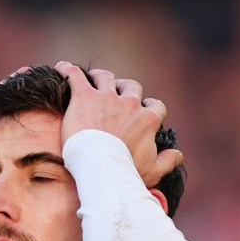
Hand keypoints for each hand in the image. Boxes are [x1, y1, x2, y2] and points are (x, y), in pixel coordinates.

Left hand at [55, 61, 182, 187]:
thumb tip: (178, 154)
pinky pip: (76, 76)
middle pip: (131, 87)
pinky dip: (68, 70)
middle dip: (125, 89)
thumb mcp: (152, 172)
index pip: (155, 107)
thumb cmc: (126, 172)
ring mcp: (106, 98)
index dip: (148, 109)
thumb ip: (167, 161)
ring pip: (106, 77)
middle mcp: (129, 104)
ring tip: (92, 79)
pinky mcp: (84, 96)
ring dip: (100, 77)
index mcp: (147, 120)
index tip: (141, 113)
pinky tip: (61, 68)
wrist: (101, 168)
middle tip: (115, 94)